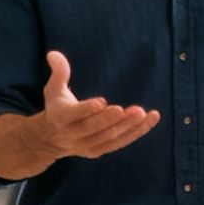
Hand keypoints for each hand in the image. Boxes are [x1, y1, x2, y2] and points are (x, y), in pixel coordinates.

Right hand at [31, 51, 159, 162]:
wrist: (52, 138)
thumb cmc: (57, 106)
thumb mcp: (53, 89)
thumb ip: (58, 72)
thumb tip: (53, 53)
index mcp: (61, 117)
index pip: (74, 114)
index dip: (88, 109)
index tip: (103, 101)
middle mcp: (73, 134)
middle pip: (93, 128)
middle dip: (111, 120)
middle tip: (128, 109)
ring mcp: (87, 145)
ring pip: (109, 137)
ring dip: (128, 126)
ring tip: (143, 113)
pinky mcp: (99, 151)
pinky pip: (120, 142)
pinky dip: (137, 132)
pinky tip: (151, 118)